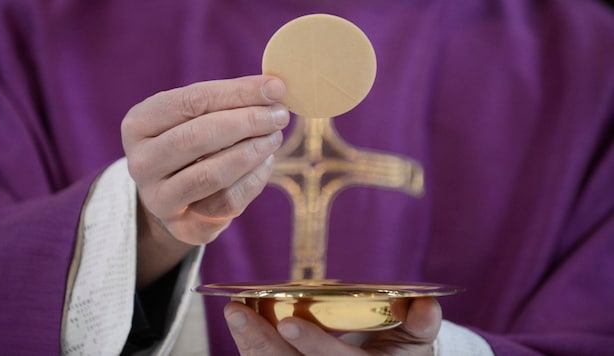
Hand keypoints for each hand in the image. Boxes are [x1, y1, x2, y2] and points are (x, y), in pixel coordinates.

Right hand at [121, 75, 288, 285]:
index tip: (275, 88)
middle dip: (248, 122)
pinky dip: (254, 179)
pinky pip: (227, 201)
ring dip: (253, 151)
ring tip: (274, 137)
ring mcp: (158, 198)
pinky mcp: (183, 226)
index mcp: (138, 124)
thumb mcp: (198, 117)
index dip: (238, 92)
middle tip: (279, 115)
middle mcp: (141, 162)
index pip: (192, 101)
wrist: (175, 198)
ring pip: (212, 173)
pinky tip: (267, 162)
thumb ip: (229, 101)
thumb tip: (274, 88)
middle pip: (199, 136)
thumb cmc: (192, 145)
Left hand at [225, 297, 441, 354]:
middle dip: (262, 344)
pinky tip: (241, 323)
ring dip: (249, 344)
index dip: (314, 344)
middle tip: (238, 312)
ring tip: (234, 312)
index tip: (288, 322)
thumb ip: (421, 324)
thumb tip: (426, 305)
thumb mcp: (418, 342)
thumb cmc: (400, 353)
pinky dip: (252, 348)